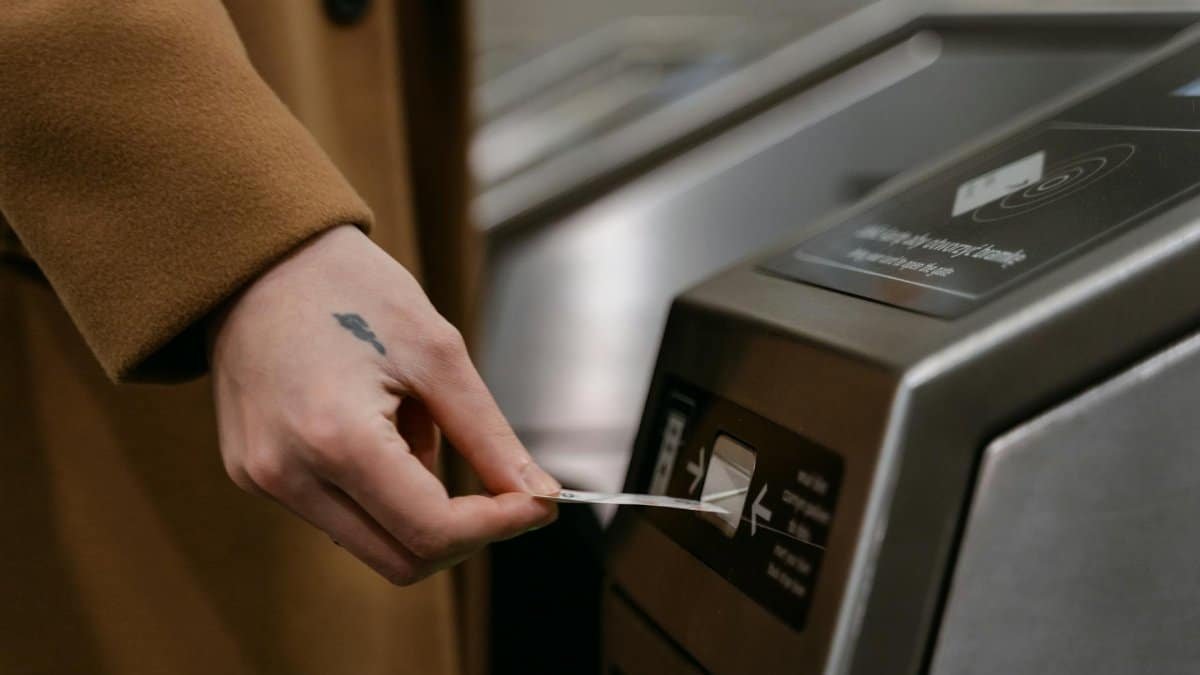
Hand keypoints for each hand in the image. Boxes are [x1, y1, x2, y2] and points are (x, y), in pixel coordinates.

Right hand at [208, 225, 558, 584]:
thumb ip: (488, 437)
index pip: (432, 531)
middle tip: (498, 486)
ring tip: (415, 423)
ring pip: (370, 542)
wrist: (261, 257)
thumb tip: (537, 495)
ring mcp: (262, 480)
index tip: (536, 502)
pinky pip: (336, 514)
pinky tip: (379, 426)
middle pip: (400, 560)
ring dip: (418, 509)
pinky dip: (379, 491)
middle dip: (463, 532)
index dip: (497, 525)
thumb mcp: (437, 352)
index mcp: (336, 439)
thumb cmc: (351, 287)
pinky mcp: (253, 475)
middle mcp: (287, 474)